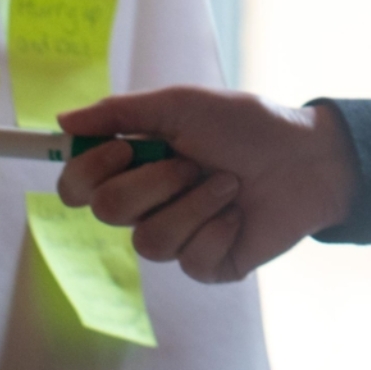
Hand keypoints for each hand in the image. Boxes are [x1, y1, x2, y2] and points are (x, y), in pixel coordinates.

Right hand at [55, 87, 356, 283]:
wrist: (308, 157)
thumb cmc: (247, 125)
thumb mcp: (182, 105)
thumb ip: (120, 113)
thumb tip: (62, 120)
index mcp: (134, 166)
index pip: (78, 186)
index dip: (88, 173)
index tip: (123, 149)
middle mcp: (148, 204)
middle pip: (107, 212)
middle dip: (153, 182)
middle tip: (191, 162)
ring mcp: (178, 238)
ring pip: (149, 242)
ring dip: (194, 205)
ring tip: (228, 184)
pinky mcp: (208, 264)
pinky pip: (190, 262)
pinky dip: (218, 230)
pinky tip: (240, 215)